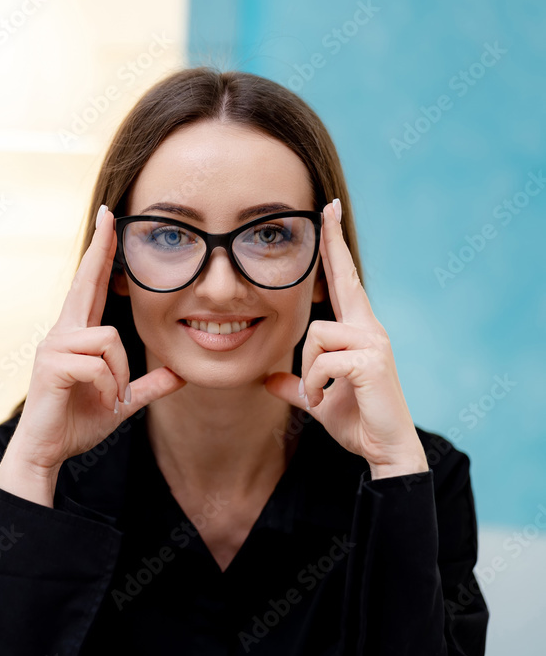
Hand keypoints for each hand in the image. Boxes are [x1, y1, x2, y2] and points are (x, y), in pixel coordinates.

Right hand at [5, 204, 186, 475]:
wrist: (46, 451)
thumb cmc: (77, 423)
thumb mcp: (120, 402)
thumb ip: (146, 386)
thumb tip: (179, 374)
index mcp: (77, 336)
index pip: (90, 286)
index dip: (99, 254)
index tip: (108, 221)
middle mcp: (62, 333)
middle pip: (84, 283)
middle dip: (99, 249)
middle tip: (110, 214)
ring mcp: (53, 346)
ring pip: (109, 340)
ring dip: (120, 374)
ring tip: (111, 398)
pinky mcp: (51, 365)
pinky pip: (97, 365)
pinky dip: (108, 387)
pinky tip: (101, 401)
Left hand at [263, 201, 428, 478]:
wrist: (386, 449)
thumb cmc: (357, 421)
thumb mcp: (319, 400)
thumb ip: (297, 386)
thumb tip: (270, 379)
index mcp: (358, 331)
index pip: (344, 282)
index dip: (335, 249)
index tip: (329, 214)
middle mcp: (370, 329)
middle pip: (344, 281)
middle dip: (334, 243)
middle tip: (327, 206)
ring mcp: (374, 343)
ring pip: (316, 335)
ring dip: (308, 372)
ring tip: (319, 396)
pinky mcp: (372, 362)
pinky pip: (324, 361)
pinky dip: (316, 385)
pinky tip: (325, 401)